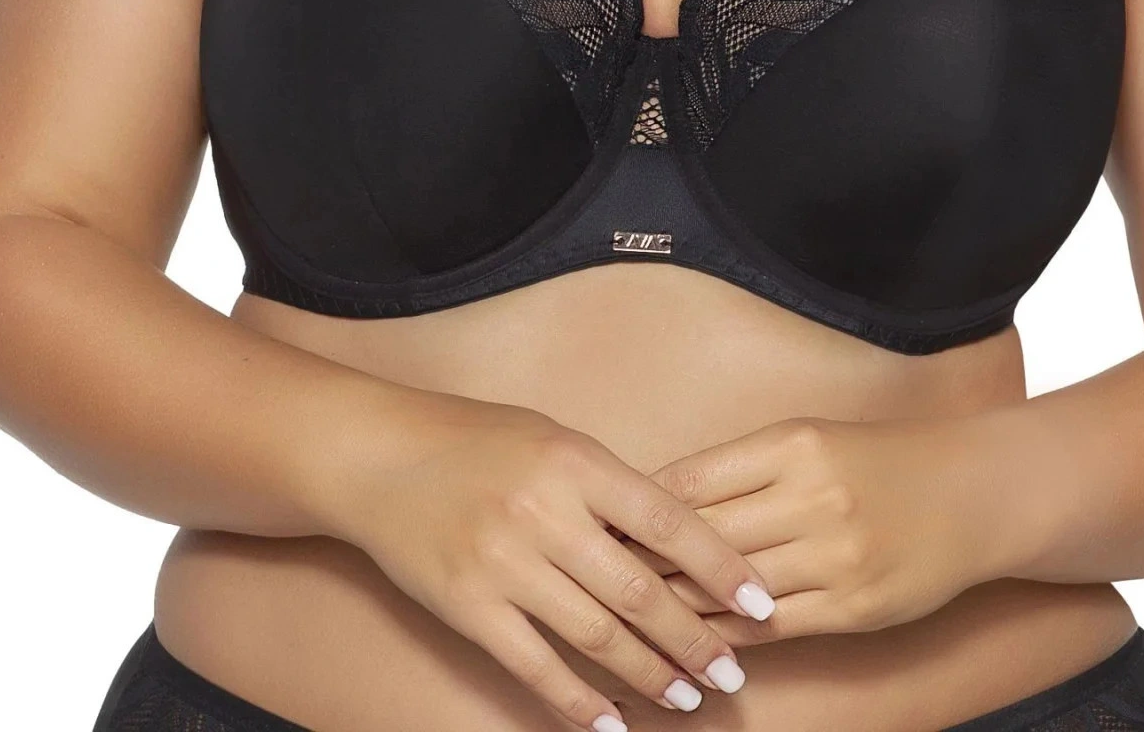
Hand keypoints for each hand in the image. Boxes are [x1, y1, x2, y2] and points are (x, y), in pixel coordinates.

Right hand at [327, 388, 774, 728]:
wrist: (381, 457)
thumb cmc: (477, 441)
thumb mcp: (553, 440)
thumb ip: (608, 489)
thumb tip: (675, 547)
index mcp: (575, 461)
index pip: (668, 521)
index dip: (720, 567)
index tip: (762, 604)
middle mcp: (544, 512)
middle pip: (638, 591)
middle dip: (692, 639)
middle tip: (731, 674)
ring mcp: (504, 564)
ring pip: (594, 635)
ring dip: (648, 675)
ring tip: (687, 699)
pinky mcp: (468, 606)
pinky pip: (534, 665)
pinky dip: (576, 703)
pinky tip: (611, 726)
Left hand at [625, 415, 1000, 644]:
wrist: (972, 493)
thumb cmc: (877, 461)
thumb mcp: (808, 441)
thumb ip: (742, 469)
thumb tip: (660, 499)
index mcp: (792, 444)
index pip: (692, 481)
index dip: (640, 510)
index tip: (600, 526)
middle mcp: (812, 497)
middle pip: (703, 537)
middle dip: (645, 561)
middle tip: (595, 577)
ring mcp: (835, 556)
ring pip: (731, 589)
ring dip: (678, 606)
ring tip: (630, 617)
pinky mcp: (855, 607)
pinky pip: (772, 627)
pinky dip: (728, 634)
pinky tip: (696, 639)